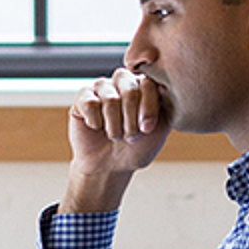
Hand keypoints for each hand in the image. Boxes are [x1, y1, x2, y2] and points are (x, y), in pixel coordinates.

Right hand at [64, 68, 170, 212]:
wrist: (110, 167)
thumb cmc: (137, 147)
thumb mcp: (159, 129)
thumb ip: (166, 106)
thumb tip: (163, 87)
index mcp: (143, 85)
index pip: (149, 83)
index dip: (149, 108)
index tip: (147, 129)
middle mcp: (123, 82)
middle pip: (130, 89)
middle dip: (131, 120)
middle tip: (131, 137)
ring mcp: (102, 88)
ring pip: (110, 100)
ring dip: (114, 126)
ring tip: (115, 136)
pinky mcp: (82, 97)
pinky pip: (90, 104)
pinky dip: (96, 122)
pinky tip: (97, 128)